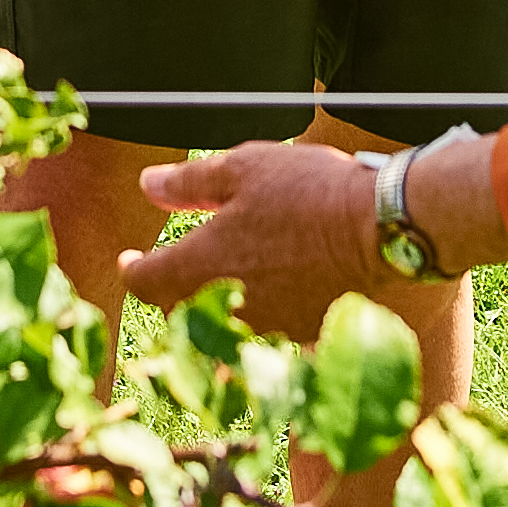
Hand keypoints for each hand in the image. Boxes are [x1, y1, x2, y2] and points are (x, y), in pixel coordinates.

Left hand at [115, 139, 385, 338]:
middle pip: (177, 311)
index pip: (143, 282)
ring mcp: (262, 328)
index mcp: (198, 266)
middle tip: (174, 266)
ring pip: (219, 328)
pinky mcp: (298, 336)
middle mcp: (224, 308)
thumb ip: (187, 184)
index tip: (130, 257)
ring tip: (222, 279)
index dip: (131, 269)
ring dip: (212, 308)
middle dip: (169, 291)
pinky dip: (255, 317)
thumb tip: (148, 185)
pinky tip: (269, 292)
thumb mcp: (241, 170)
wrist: (378, 229)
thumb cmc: (307, 191)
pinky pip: (261, 334)